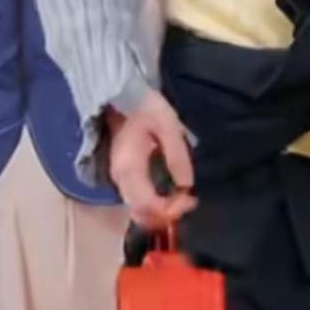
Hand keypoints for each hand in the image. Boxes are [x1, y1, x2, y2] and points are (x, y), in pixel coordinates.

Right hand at [105, 90, 196, 229]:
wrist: (123, 96)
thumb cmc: (147, 108)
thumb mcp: (168, 125)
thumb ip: (177, 156)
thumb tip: (186, 186)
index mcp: (129, 166)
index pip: (148, 204)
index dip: (171, 209)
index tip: (191, 199)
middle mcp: (120, 178)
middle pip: (140, 213)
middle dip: (167, 214)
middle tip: (188, 201)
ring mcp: (118, 179)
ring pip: (137, 211)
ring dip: (160, 212)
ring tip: (182, 199)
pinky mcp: (123, 177)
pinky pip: (136, 202)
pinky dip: (153, 206)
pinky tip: (169, 195)